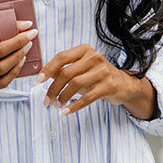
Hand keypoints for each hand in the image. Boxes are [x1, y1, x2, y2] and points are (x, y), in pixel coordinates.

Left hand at [37, 45, 156, 119]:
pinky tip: (66, 111)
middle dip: (53, 88)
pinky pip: (87, 97)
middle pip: (66, 73)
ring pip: (75, 84)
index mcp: (84, 50)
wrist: (124, 84)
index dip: (47, 69)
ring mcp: (103, 71)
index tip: (38, 81)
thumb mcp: (80, 70)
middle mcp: (94, 57)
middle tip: (46, 101)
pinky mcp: (109, 85)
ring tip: (56, 106)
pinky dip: (74, 106)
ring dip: (62, 97)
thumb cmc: (98, 76)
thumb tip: (44, 74)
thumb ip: (63, 70)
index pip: (61, 57)